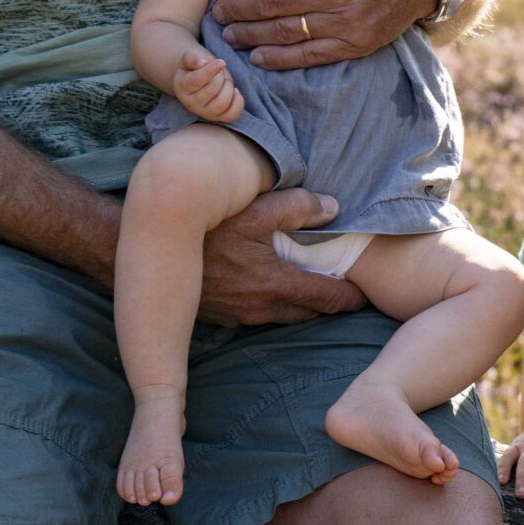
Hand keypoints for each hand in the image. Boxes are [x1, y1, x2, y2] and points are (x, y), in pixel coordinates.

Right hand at [171, 47, 244, 122]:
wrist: (198, 80)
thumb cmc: (194, 67)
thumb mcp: (190, 58)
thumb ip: (192, 58)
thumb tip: (202, 63)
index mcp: (182, 87)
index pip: (196, 81)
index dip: (210, 71)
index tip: (221, 62)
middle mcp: (191, 103)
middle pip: (211, 91)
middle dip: (220, 77)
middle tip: (220, 72)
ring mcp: (205, 113)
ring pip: (222, 104)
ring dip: (229, 88)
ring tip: (225, 81)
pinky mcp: (218, 118)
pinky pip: (232, 115)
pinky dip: (238, 102)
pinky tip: (235, 91)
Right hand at [197, 188, 367, 325]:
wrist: (156, 254)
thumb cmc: (207, 230)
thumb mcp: (254, 209)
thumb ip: (297, 207)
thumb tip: (333, 207)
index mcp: (277, 284)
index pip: (327, 299)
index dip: (351, 298)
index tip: (367, 295)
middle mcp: (262, 308)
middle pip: (309, 312)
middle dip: (329, 304)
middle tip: (345, 291)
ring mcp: (241, 316)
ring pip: (284, 316)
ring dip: (301, 306)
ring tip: (313, 289)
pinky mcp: (223, 318)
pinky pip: (259, 317)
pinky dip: (274, 306)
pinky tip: (271, 290)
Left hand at [209, 0, 450, 69]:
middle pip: (268, 5)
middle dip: (236, 11)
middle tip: (218, 14)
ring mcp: (345, 20)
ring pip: (283, 32)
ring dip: (250, 36)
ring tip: (230, 35)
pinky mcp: (357, 42)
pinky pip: (310, 55)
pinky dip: (280, 59)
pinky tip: (259, 58)